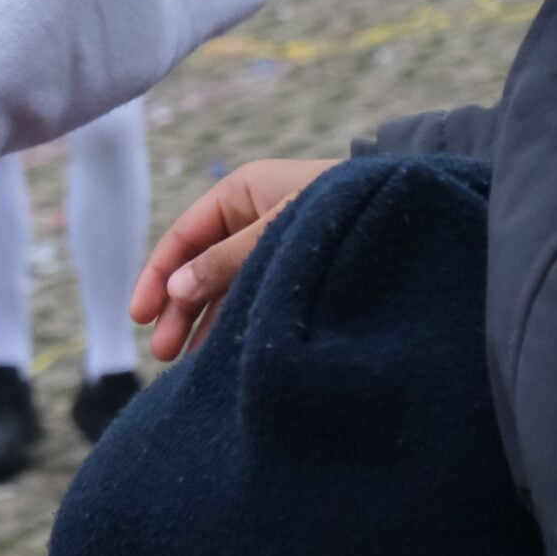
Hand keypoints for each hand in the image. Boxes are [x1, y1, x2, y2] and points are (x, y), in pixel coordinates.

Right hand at [132, 158, 335, 358]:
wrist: (416, 211)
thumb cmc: (346, 208)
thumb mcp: (277, 230)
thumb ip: (226, 261)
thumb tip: (176, 291)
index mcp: (242, 192)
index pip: (183, 236)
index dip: (158, 276)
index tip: (140, 316)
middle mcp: (256, 217)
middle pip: (201, 265)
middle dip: (179, 308)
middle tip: (163, 352)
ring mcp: (279, 244)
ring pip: (229, 285)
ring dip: (208, 321)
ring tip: (191, 364)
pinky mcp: (303, 270)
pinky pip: (259, 295)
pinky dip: (240, 320)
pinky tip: (228, 352)